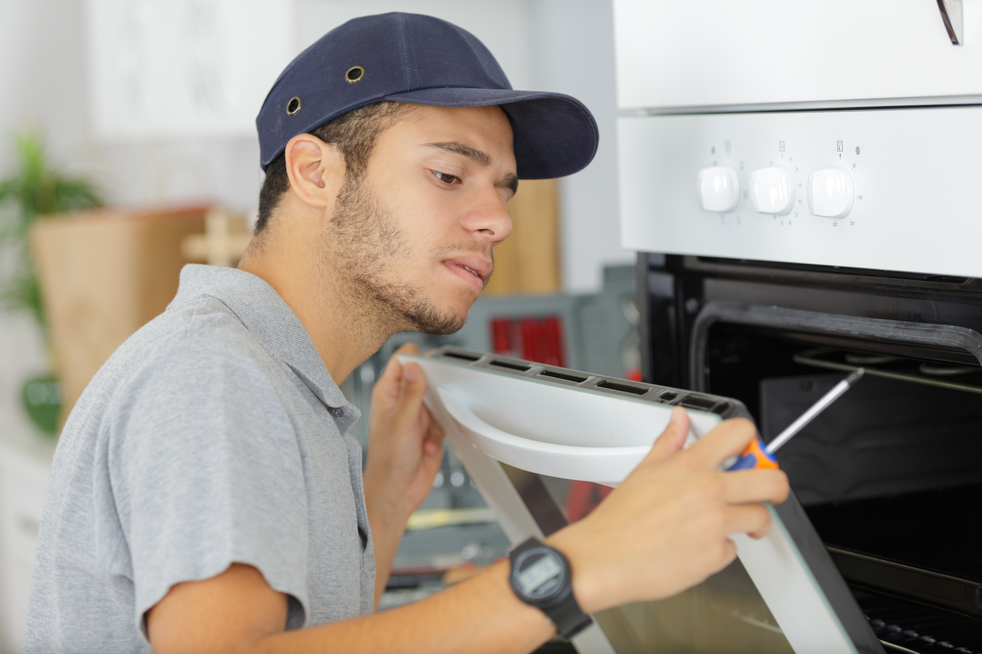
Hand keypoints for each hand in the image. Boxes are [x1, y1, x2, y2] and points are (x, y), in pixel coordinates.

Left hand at [362, 343, 445, 528]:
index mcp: (388, 393)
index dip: (418, 359)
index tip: (432, 369)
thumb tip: (414, 366)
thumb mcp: (401, 424)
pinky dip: (441, 432)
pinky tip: (429, 445)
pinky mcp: (430, 428)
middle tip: (434, 404)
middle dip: (435, 391)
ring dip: (439, 416)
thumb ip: (410, 394)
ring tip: (427, 432)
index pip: (403, 360)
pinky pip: (445, 419)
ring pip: (439, 398)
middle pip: (425, 377)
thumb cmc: (388, 461)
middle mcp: (402, 400)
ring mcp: (416, 414)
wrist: (397, 492)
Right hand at [549, 407, 789, 613]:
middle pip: (772, 481)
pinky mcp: (715, 556)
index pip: (740, 434)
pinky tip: (700, 544)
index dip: (751, 440)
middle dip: (775, 485)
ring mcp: (716, 525)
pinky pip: (734, 549)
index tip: (750, 451)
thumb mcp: (644, 470)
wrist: (605, 558)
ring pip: (760, 517)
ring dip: (752, 520)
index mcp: (690, 466)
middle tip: (766, 490)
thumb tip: (680, 420)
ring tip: (734, 521)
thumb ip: (670, 443)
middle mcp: (708, 492)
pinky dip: (721, 548)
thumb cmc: (620, 519)